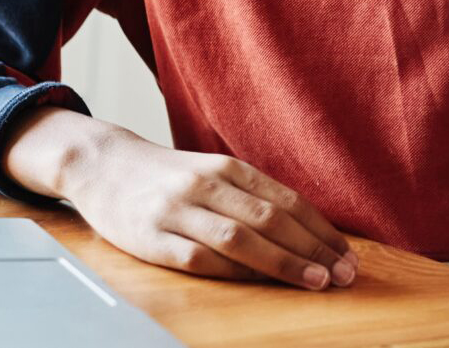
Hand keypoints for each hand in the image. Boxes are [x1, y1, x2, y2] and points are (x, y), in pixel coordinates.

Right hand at [3, 107, 357, 289]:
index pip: (285, 200)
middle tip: (347, 273)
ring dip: (283, 261)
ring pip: (240, 237)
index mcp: (225, 168)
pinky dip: (232, 271)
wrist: (100, 165)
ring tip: (316, 280)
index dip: (320, 229)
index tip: (348, 254)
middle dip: (314, 248)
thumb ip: (250, 196)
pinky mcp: (152, 238)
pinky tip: (259, 284)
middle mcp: (205, 186)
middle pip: (270, 218)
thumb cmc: (165, 176)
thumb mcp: (210, 173)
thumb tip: (305, 230)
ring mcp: (177, 212)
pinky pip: (199, 258)